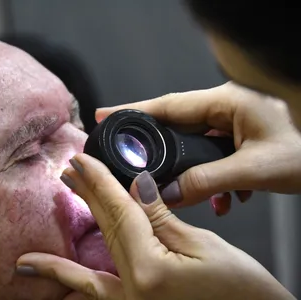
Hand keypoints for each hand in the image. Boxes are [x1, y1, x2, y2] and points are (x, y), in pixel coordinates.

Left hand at [16, 154, 293, 299]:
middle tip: (69, 172)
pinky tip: (43, 272)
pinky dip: (70, 281)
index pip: (120, 213)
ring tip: (38, 236)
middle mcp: (134, 291)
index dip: (100, 182)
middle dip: (86, 196)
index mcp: (151, 269)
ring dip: (63, 248)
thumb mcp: (205, 246)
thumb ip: (162, 218)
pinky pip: (96, 293)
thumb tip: (138, 186)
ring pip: (90, 266)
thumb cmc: (244, 291)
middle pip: (105, 231)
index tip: (82, 160)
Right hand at [95, 82, 300, 214]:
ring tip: (194, 196)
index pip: (169, 105)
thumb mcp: (256, 168)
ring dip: (190, 170)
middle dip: (156, 146)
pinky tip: (222, 198)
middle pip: (176, 124)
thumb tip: (171, 193)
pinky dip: (210, 175)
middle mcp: (225, 107)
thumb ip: (209, 180)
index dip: (133, 110)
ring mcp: (231, 121)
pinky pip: (211, 152)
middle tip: (130, 161)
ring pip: (194, 142)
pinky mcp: (237, 135)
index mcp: (228, 102)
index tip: (105, 115)